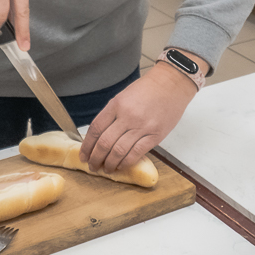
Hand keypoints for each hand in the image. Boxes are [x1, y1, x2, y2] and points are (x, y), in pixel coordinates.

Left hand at [79, 57, 200, 173]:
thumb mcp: (123, 96)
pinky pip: (136, 153)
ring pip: (119, 151)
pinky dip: (126, 162)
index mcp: (116, 104)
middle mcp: (127, 116)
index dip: (87, 145)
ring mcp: (142, 126)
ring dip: (110, 164)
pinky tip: (121, 166)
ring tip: (106, 169)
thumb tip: (100, 136)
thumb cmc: (147, 89)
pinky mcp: (155, 135)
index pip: (96, 129)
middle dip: (96, 158)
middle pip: (105, 142)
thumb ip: (112, 114)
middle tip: (93, 166)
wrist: (171, 84)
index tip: (83, 155)